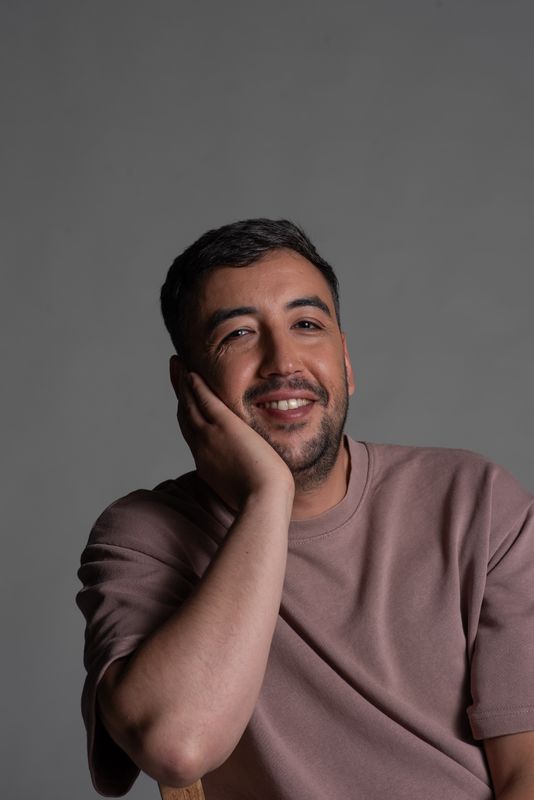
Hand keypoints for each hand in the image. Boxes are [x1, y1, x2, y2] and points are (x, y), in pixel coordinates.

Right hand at [176, 369, 294, 510]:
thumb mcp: (241, 489)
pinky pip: (204, 400)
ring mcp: (210, 436)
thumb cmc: (259, 502)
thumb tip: (246, 479)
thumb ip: (240, 478)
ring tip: (178, 364)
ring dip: (182, 383)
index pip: (192, 432)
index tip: (183, 400)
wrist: (262, 502)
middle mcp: (201, 447)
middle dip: (179, 393)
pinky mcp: (224, 426)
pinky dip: (195, 386)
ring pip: (189, 404)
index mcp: (206, 462)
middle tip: (175, 372)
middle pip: (184, 414)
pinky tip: (192, 372)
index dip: (186, 413)